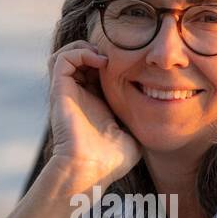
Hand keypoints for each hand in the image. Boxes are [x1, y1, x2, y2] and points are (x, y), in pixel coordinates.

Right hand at [46, 39, 141, 189]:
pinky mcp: (60, 91)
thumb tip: (157, 116)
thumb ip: (140, 122)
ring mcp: (68, 92)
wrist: (90, 168)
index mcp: (95, 103)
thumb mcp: (133, 135)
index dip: (111, 61)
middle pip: (80, 59)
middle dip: (98, 50)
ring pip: (66, 55)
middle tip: (117, 57)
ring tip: (105, 57)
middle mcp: (79, 95)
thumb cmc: (112, 160)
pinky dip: (79, 53)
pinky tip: (101, 62)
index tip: (132, 63)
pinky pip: (61, 59)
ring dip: (85, 48)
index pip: (96, 71)